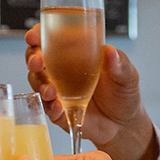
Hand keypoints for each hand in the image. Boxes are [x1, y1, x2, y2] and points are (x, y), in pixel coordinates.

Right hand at [23, 23, 158, 159]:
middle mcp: (62, 70)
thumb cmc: (123, 94)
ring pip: (37, 82)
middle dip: (32, 58)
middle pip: (37, 58)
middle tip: (38, 62)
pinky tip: (58, 107)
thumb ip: (120, 64)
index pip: (51, 38)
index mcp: (76, 53)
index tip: (34, 36)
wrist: (124, 125)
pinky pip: (47, 107)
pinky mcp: (59, 111)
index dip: (38, 34)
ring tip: (50, 91)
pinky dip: (50, 106)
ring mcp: (59, 91)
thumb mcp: (127, 75)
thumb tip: (110, 51)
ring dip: (39, 84)